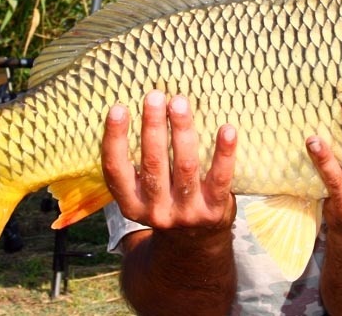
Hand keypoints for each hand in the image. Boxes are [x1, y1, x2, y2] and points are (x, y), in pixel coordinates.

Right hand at [101, 90, 237, 232]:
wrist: (195, 244)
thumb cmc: (167, 201)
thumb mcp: (144, 193)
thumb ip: (140, 162)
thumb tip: (144, 108)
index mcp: (132, 203)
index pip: (116, 169)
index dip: (114, 139)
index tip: (118, 108)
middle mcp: (156, 210)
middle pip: (153, 163)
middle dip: (153, 127)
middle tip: (155, 96)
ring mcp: (186, 213)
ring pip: (185, 167)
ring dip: (182, 132)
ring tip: (180, 103)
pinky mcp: (213, 211)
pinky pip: (220, 178)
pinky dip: (224, 153)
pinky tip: (227, 129)